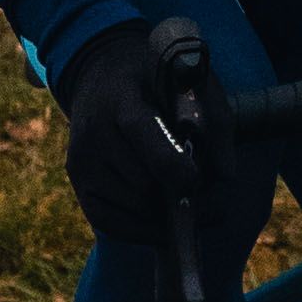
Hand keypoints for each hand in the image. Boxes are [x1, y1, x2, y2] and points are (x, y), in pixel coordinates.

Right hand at [55, 12, 230, 252]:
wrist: (102, 73)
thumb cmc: (156, 80)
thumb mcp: (191, 84)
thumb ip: (215, 126)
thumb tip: (224, 179)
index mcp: (121, 100)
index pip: (145, 139)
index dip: (174, 169)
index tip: (196, 180)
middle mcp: (93, 133)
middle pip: (143, 185)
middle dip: (176, 194)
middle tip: (197, 188)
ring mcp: (80, 161)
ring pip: (131, 209)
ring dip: (161, 213)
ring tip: (179, 195)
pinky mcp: (78, 184)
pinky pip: (111, 224)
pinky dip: (142, 228)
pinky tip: (161, 217)